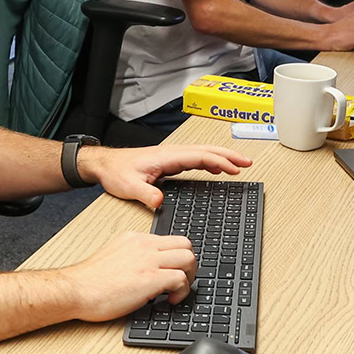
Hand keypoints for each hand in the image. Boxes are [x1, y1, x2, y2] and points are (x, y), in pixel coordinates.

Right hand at [66, 230, 198, 319]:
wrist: (76, 290)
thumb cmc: (90, 281)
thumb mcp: (114, 256)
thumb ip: (132, 257)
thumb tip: (147, 269)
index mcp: (135, 239)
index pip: (171, 240)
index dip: (177, 258)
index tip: (173, 272)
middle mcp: (144, 245)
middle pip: (186, 245)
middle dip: (189, 265)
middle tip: (181, 281)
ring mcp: (148, 260)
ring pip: (189, 258)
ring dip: (189, 277)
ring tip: (177, 291)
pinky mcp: (150, 279)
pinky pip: (181, 279)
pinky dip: (182, 292)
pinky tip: (169, 301)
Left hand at [79, 143, 252, 209]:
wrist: (105, 165)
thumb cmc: (116, 172)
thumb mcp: (129, 186)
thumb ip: (145, 194)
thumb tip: (160, 202)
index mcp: (166, 157)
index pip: (200, 156)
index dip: (220, 161)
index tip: (235, 168)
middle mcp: (171, 154)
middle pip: (206, 151)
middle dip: (228, 155)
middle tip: (248, 162)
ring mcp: (171, 157)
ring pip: (202, 154)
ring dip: (221, 158)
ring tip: (239, 165)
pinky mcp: (169, 163)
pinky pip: (195, 160)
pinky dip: (209, 162)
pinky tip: (215, 169)